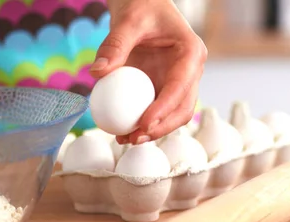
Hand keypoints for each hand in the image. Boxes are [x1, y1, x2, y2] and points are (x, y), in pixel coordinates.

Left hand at [90, 0, 206, 144]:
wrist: (142, 5)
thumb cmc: (141, 5)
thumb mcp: (128, 20)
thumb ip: (114, 45)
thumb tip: (98, 72)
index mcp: (191, 54)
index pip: (181, 87)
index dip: (164, 109)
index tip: (143, 123)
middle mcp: (190, 72)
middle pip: (183, 109)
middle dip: (161, 128)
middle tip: (134, 138)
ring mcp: (179, 82)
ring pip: (173, 115)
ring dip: (152, 131)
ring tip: (125, 139)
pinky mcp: (164, 88)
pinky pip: (156, 111)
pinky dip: (142, 124)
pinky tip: (122, 132)